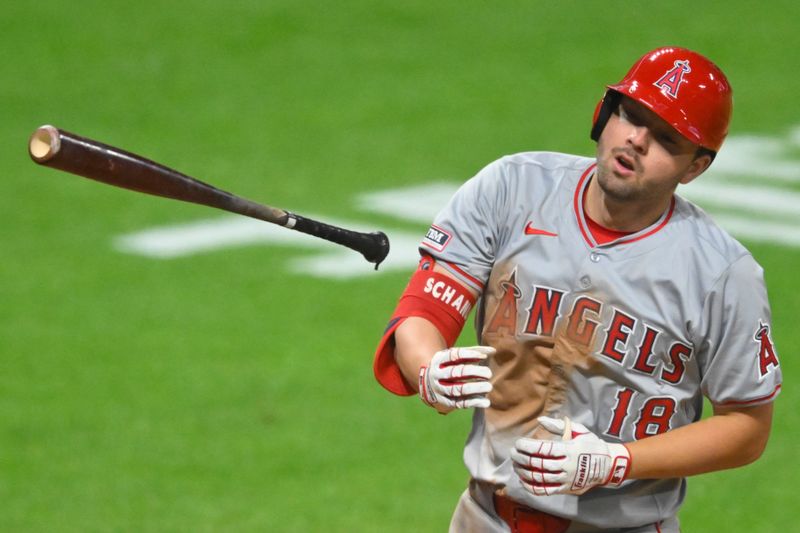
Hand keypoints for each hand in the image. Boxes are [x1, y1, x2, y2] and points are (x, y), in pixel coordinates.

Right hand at [418, 346, 494, 412]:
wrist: (427, 384)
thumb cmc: (448, 366)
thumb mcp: (454, 357)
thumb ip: (473, 352)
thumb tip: (493, 351)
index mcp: (439, 360)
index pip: (454, 355)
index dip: (469, 355)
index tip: (483, 357)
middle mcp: (437, 374)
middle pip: (455, 373)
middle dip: (473, 372)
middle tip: (489, 373)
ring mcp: (439, 389)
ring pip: (456, 389)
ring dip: (474, 388)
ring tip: (489, 387)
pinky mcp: (445, 403)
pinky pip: (460, 403)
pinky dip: (474, 402)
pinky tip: (486, 401)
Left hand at [511, 416, 630, 494]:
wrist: (609, 465)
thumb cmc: (591, 445)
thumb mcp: (578, 430)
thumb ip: (558, 425)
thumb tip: (540, 420)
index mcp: (569, 449)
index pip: (543, 449)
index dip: (527, 446)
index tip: (518, 443)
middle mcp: (567, 465)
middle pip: (538, 463)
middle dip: (521, 458)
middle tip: (512, 453)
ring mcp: (566, 479)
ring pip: (540, 478)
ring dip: (524, 472)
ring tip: (515, 465)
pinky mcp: (566, 489)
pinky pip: (545, 491)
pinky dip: (532, 487)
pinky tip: (523, 480)